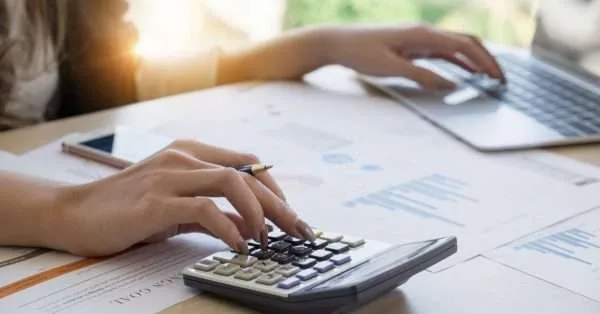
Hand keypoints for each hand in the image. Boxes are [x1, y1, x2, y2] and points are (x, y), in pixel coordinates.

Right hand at [46, 140, 314, 256]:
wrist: (75, 213)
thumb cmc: (128, 208)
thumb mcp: (177, 205)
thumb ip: (213, 210)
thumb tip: (250, 226)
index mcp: (191, 152)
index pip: (248, 163)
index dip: (275, 188)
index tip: (291, 215)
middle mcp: (183, 157)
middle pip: (248, 173)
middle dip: (280, 204)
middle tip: (298, 230)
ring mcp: (169, 176)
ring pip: (231, 182)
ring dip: (259, 212)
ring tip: (268, 238)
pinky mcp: (154, 201)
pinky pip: (203, 209)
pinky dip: (228, 226)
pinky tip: (238, 244)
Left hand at [326, 24, 504, 88]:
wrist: (336, 42)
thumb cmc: (359, 52)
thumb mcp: (391, 68)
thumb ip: (422, 76)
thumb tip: (450, 85)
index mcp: (422, 34)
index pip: (464, 46)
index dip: (484, 62)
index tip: (498, 77)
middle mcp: (424, 32)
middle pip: (465, 42)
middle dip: (486, 59)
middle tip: (501, 79)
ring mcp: (418, 37)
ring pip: (455, 46)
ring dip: (473, 60)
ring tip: (489, 77)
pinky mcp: (411, 44)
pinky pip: (440, 51)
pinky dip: (456, 61)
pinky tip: (463, 72)